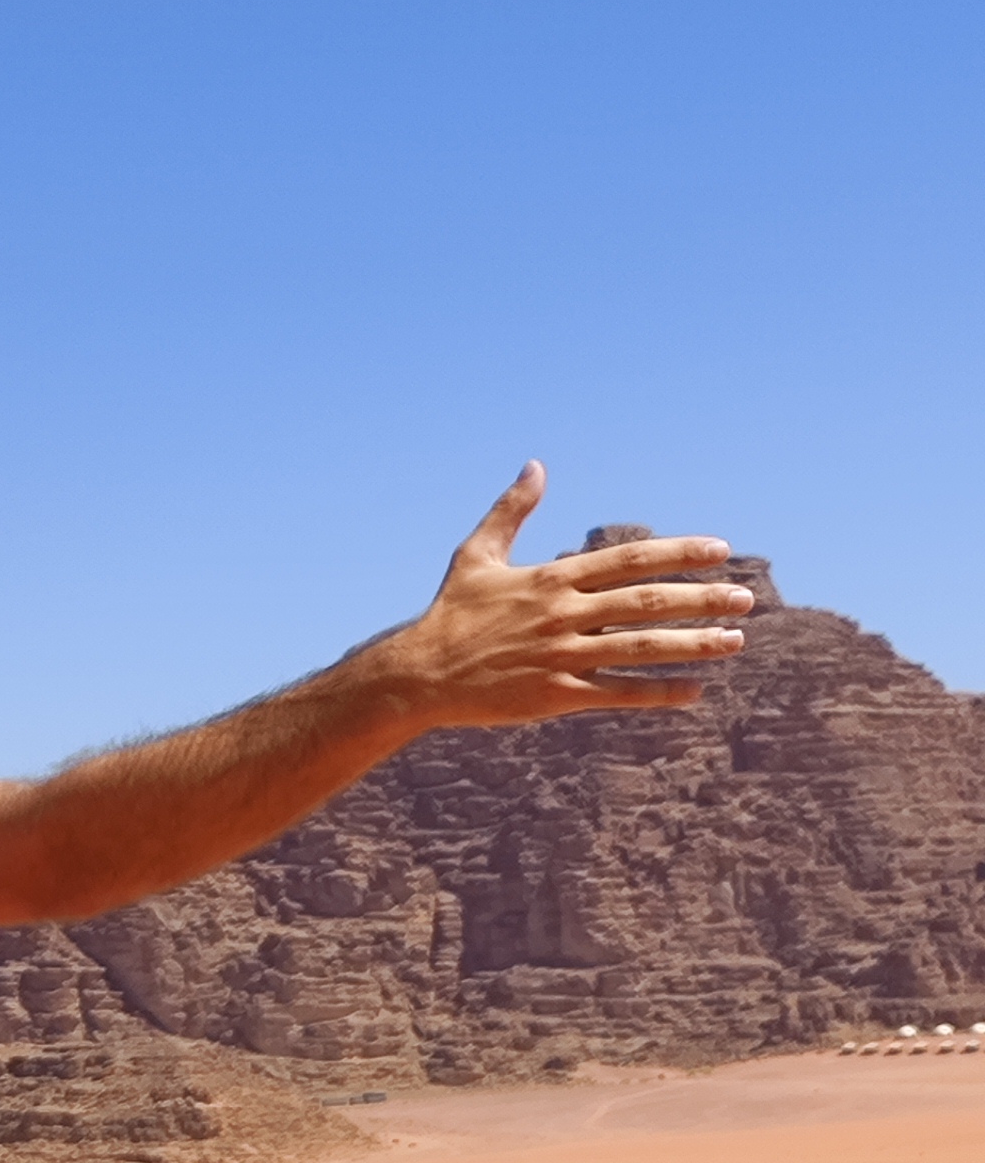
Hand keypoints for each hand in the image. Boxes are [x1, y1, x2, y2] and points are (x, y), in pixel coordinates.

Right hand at [383, 464, 750, 727]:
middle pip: (646, 602)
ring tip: (735, 641)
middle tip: (745, 598)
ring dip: (693, 644)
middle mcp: (563, 614)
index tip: (720, 550)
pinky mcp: (554, 696)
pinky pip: (616, 694)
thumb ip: (511, 511)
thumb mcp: (477, 555)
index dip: (678, 552)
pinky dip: (657, 693)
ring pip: (641, 648)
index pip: (629, 559)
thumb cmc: (450, 613)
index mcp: (551, 578)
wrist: (418, 674)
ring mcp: (560, 656)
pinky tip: (693, 691)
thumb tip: (535, 466)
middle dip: (702, 598)